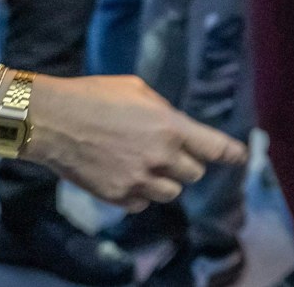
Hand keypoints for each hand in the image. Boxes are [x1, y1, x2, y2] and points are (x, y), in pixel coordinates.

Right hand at [24, 74, 247, 212]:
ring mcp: (138, 180)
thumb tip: (173, 124)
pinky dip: (139, 195)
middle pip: (194, 174)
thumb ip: (163, 110)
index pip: (214, 147)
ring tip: (145, 165)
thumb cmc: (92, 95)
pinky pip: (142, 204)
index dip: (232, 154)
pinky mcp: (117, 196)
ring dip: (165, 182)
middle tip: (168, 152)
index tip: (241, 157)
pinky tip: (125, 176)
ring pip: (171, 193)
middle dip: (186, 163)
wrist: (51, 121)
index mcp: (170, 127)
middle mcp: (160, 156)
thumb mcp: (136, 90)